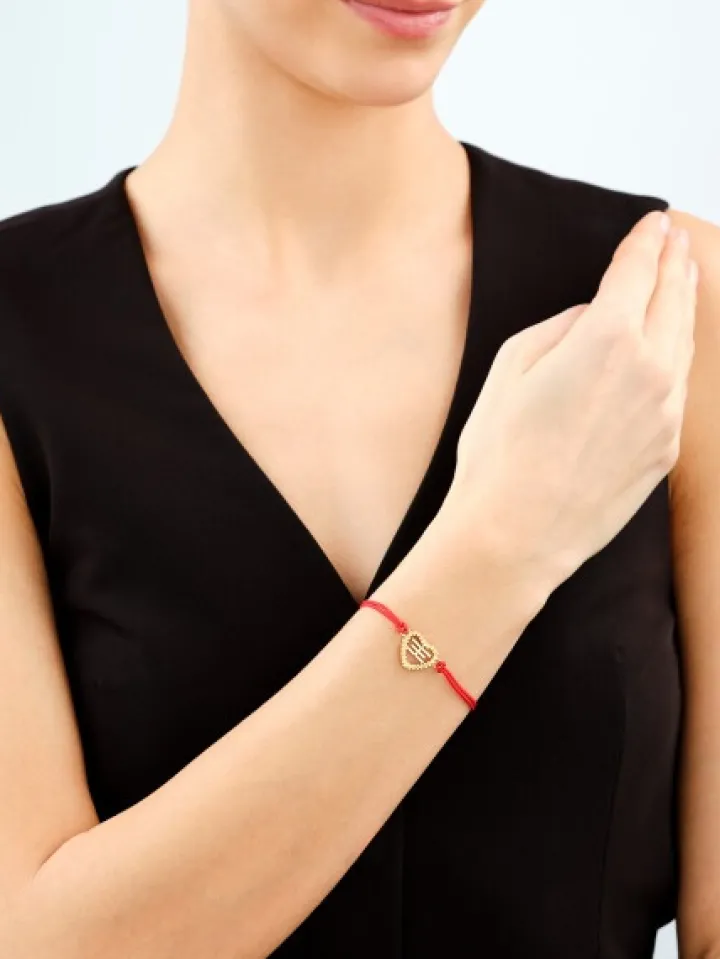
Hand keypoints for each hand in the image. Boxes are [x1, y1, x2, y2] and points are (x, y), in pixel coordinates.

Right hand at [444, 210, 696, 587]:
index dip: (645, 242)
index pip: (636, 272)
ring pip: (685, 343)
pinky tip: (672, 348)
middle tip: (674, 241)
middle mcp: (650, 369)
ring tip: (683, 280)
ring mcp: (666, 413)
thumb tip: (590, 321)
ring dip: (684, 304)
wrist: (516, 532)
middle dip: (673, 264)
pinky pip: (678, 388)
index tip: (652, 223)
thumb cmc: (500, 453)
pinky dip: (679, 356)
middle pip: (672, 300)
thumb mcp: (511, 367)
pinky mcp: (665, 449)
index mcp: (608, 338)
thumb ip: (560, 328)